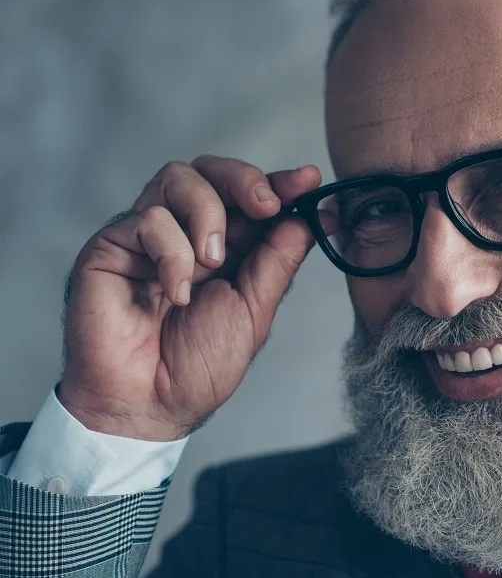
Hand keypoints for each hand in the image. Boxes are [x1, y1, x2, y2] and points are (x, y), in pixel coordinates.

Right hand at [58, 157, 321, 440]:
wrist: (148, 407)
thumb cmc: (197, 367)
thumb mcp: (254, 310)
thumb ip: (279, 260)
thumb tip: (314, 215)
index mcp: (228, 247)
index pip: (252, 197)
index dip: (282, 183)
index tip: (309, 180)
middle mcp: (187, 233)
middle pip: (212, 170)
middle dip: (245, 179)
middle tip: (267, 204)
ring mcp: (149, 236)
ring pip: (179, 177)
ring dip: (208, 214)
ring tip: (214, 262)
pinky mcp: (112, 245)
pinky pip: (148, 219)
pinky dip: (172, 254)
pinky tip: (176, 293)